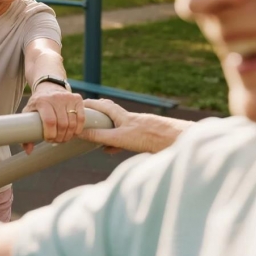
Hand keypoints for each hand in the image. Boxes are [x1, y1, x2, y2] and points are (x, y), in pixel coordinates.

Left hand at [21, 85, 84, 154]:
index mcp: (42, 101)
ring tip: (63, 138)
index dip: (50, 135)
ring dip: (69, 135)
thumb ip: (26, 133)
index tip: (48, 140)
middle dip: (60, 137)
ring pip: (72, 123)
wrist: (49, 87)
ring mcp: (68, 97)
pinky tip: (73, 133)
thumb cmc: (38, 104)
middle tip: (57, 141)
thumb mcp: (28, 114)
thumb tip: (28, 151)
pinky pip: (81, 118)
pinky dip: (78, 129)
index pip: (50, 122)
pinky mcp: (77, 98)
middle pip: (62, 124)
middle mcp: (56, 98)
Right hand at [78, 99, 192, 153]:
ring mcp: (138, 128)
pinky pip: (125, 137)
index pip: (103, 106)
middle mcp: (130, 120)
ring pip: (118, 127)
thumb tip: (81, 133)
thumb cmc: (150, 137)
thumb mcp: (120, 138)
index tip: (79, 105)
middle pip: (110, 114)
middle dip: (98, 115)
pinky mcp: (144, 137)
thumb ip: (101, 136)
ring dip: (106, 130)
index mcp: (123, 116)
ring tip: (95, 136)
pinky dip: (116, 142)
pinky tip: (112, 150)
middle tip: (87, 118)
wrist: (176, 140)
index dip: (91, 104)